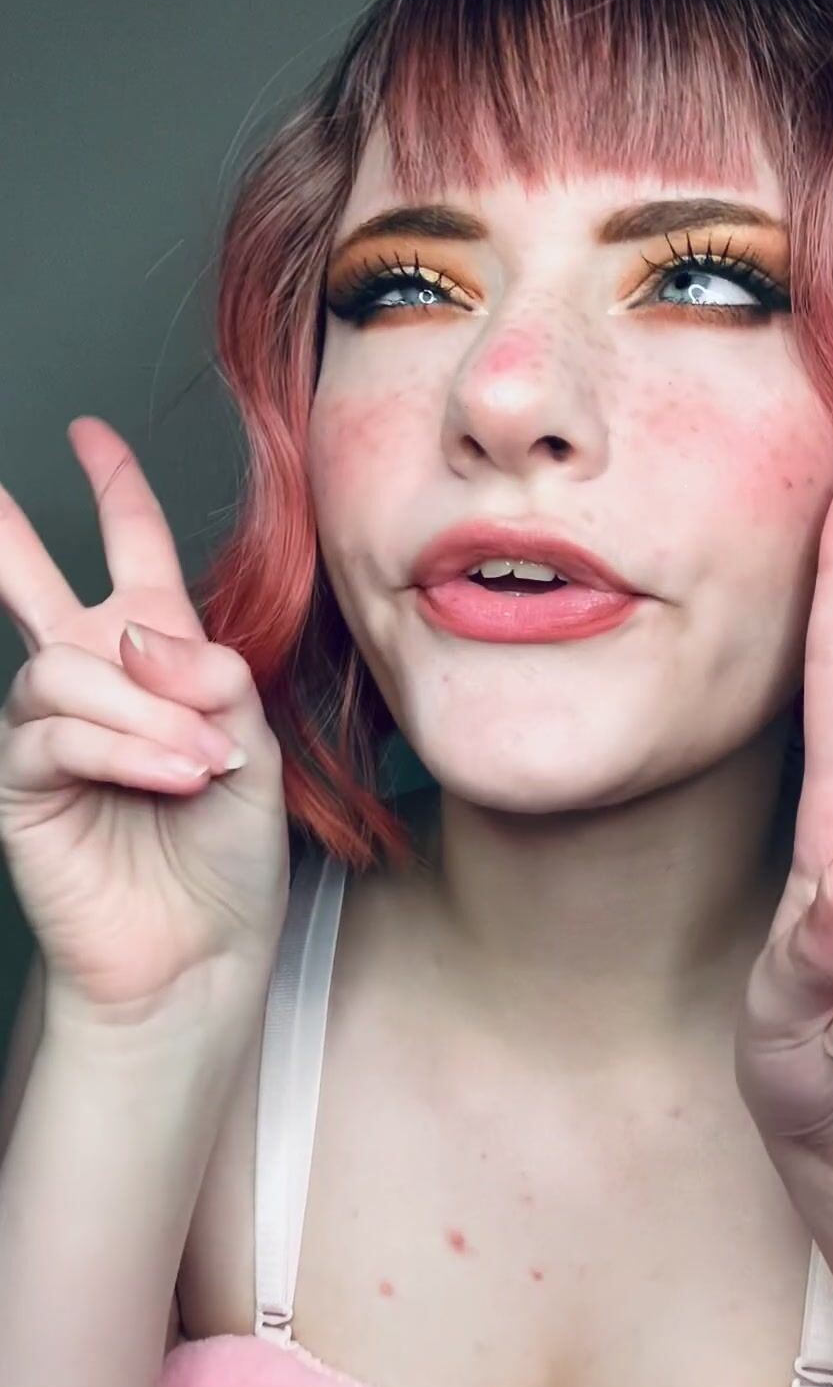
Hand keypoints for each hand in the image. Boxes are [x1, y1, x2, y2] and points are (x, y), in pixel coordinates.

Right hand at [0, 417, 289, 1018]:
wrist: (202, 949)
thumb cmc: (227, 856)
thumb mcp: (255, 746)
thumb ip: (213, 675)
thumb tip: (134, 632)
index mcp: (156, 660)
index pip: (132, 557)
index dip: (116, 493)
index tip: (92, 436)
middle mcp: (92, 685)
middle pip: (34, 586)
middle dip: (6, 534)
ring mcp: (50, 734)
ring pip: (70, 672)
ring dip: (146, 713)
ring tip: (202, 766)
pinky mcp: (23, 787)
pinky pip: (58, 737)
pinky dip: (124, 750)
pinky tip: (175, 777)